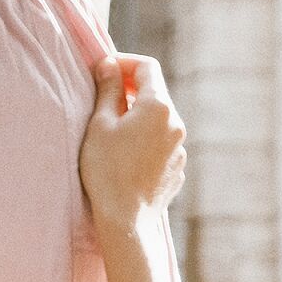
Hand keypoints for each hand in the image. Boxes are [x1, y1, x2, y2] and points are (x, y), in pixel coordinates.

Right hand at [79, 54, 186, 228]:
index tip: (104, 69)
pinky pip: (162, 143)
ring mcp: (180, 148)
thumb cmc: (106, 170)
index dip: (124, 62)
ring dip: (138, 116)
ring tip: (112, 131)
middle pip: (155, 93)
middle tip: (104, 96)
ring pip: (159, 120)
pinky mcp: (177, 168)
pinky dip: (145, 139)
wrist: (125, 219)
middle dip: (130, 89)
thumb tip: (109, 65)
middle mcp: (176, 123)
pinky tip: (125, 156)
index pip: (147, 67)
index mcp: (158, 107)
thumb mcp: (100, 125)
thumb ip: (108, 90)